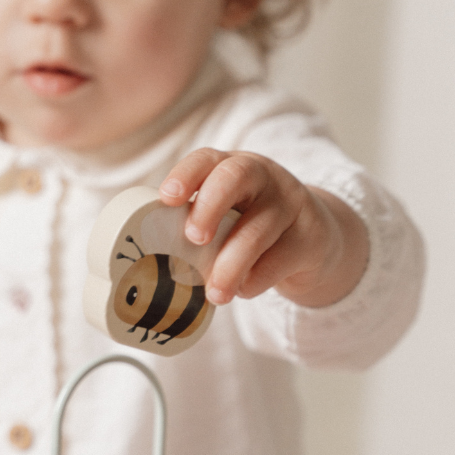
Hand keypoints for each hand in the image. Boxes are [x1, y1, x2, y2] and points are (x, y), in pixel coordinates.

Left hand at [158, 149, 369, 308]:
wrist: (312, 240)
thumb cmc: (246, 229)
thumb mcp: (223, 218)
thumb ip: (191, 229)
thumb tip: (142, 267)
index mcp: (229, 168)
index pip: (206, 160)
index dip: (185, 175)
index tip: (167, 199)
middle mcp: (261, 177)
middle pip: (236, 177)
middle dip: (210, 207)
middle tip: (194, 239)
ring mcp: (290, 203)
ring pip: (258, 229)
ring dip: (231, 264)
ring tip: (215, 295)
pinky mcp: (310, 235)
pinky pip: (281, 258)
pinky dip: (257, 280)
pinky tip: (243, 290)